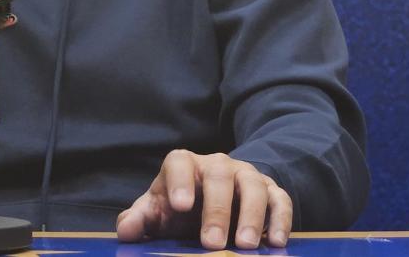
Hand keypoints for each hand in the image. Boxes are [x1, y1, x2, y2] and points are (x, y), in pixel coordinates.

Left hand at [116, 150, 292, 249]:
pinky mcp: (270, 191)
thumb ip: (139, 219)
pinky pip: (280, 199)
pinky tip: (277, 242)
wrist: (212, 199)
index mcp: (184, 165)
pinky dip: (281, 219)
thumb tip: (127, 229)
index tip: (179, 206)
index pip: (180, 163)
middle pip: (219, 176)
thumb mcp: (157, 212)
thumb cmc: (179, 207)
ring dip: (252, 216)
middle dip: (217, 210)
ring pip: (253, 185)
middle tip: (212, 243)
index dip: (179, 182)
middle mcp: (217, 165)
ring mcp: (246, 176)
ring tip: (245, 245)